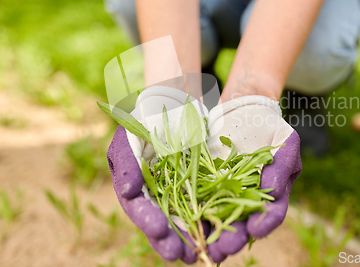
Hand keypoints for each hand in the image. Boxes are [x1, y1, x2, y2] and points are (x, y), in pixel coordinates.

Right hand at [106, 86, 207, 263]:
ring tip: (212, 251)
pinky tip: (232, 228)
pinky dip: (223, 217)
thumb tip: (129, 191)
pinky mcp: (207, 186)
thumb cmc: (143, 122)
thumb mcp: (128, 138)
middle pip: (168, 226)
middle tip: (185, 255)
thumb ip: (127, 163)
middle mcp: (161, 199)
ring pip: (193, 222)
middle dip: (176, 241)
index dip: (149, 221)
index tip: (159, 230)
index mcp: (139, 191)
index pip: (142, 211)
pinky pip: (216, 204)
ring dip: (203, 238)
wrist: (170, 108)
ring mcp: (184, 194)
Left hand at [205, 96, 301, 262]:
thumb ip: (283, 164)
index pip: (272, 213)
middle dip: (233, 237)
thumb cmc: (269, 127)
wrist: (242, 112)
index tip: (254, 230)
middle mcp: (248, 199)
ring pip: (218, 218)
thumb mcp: (285, 141)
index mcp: (271, 194)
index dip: (264, 223)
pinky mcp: (204, 184)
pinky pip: (197, 201)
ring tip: (202, 246)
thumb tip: (274, 191)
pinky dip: (191, 214)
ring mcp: (225, 193)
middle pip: (242, 224)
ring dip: (210, 234)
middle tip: (224, 248)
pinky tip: (183, 225)